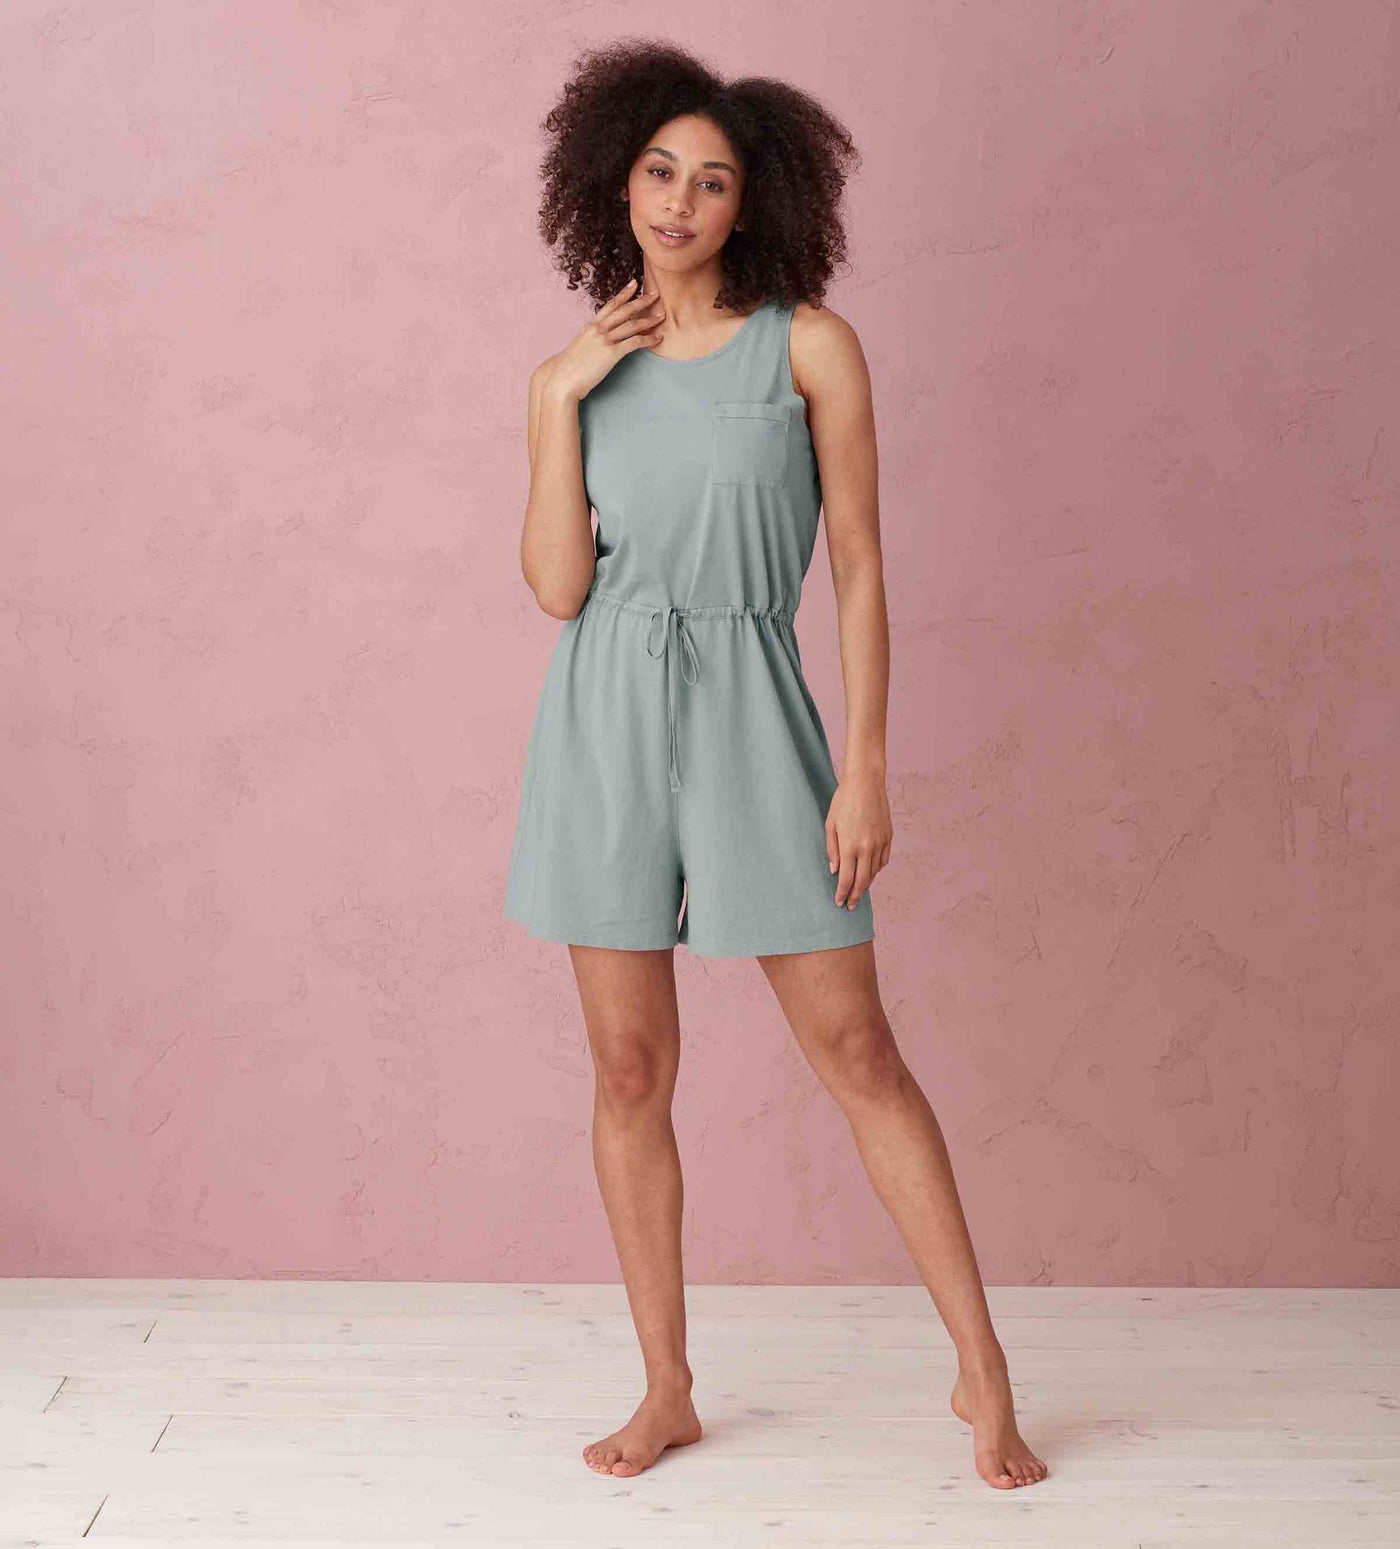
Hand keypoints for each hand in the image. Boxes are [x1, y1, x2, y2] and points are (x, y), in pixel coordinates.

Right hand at [546, 279, 665, 401]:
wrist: (563, 379)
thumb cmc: (569, 368)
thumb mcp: (580, 347)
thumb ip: (590, 340)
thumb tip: (597, 341)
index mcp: (591, 326)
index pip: (610, 305)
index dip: (624, 293)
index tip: (634, 284)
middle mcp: (598, 329)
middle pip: (624, 310)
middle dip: (641, 301)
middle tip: (655, 294)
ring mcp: (605, 340)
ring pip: (632, 324)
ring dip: (649, 319)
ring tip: (662, 316)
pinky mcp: (611, 353)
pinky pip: (634, 342)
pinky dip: (648, 339)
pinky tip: (658, 338)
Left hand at [825, 768, 892, 909]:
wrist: (866, 783)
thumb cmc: (843, 801)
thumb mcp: (830, 825)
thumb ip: (832, 850)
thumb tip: (835, 870)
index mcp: (850, 846)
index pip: (846, 879)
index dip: (842, 893)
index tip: (839, 902)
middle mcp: (867, 848)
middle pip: (862, 881)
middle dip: (855, 895)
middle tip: (850, 905)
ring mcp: (880, 843)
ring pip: (874, 872)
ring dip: (866, 884)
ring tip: (859, 891)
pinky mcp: (888, 837)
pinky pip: (883, 860)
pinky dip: (877, 870)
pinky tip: (871, 873)